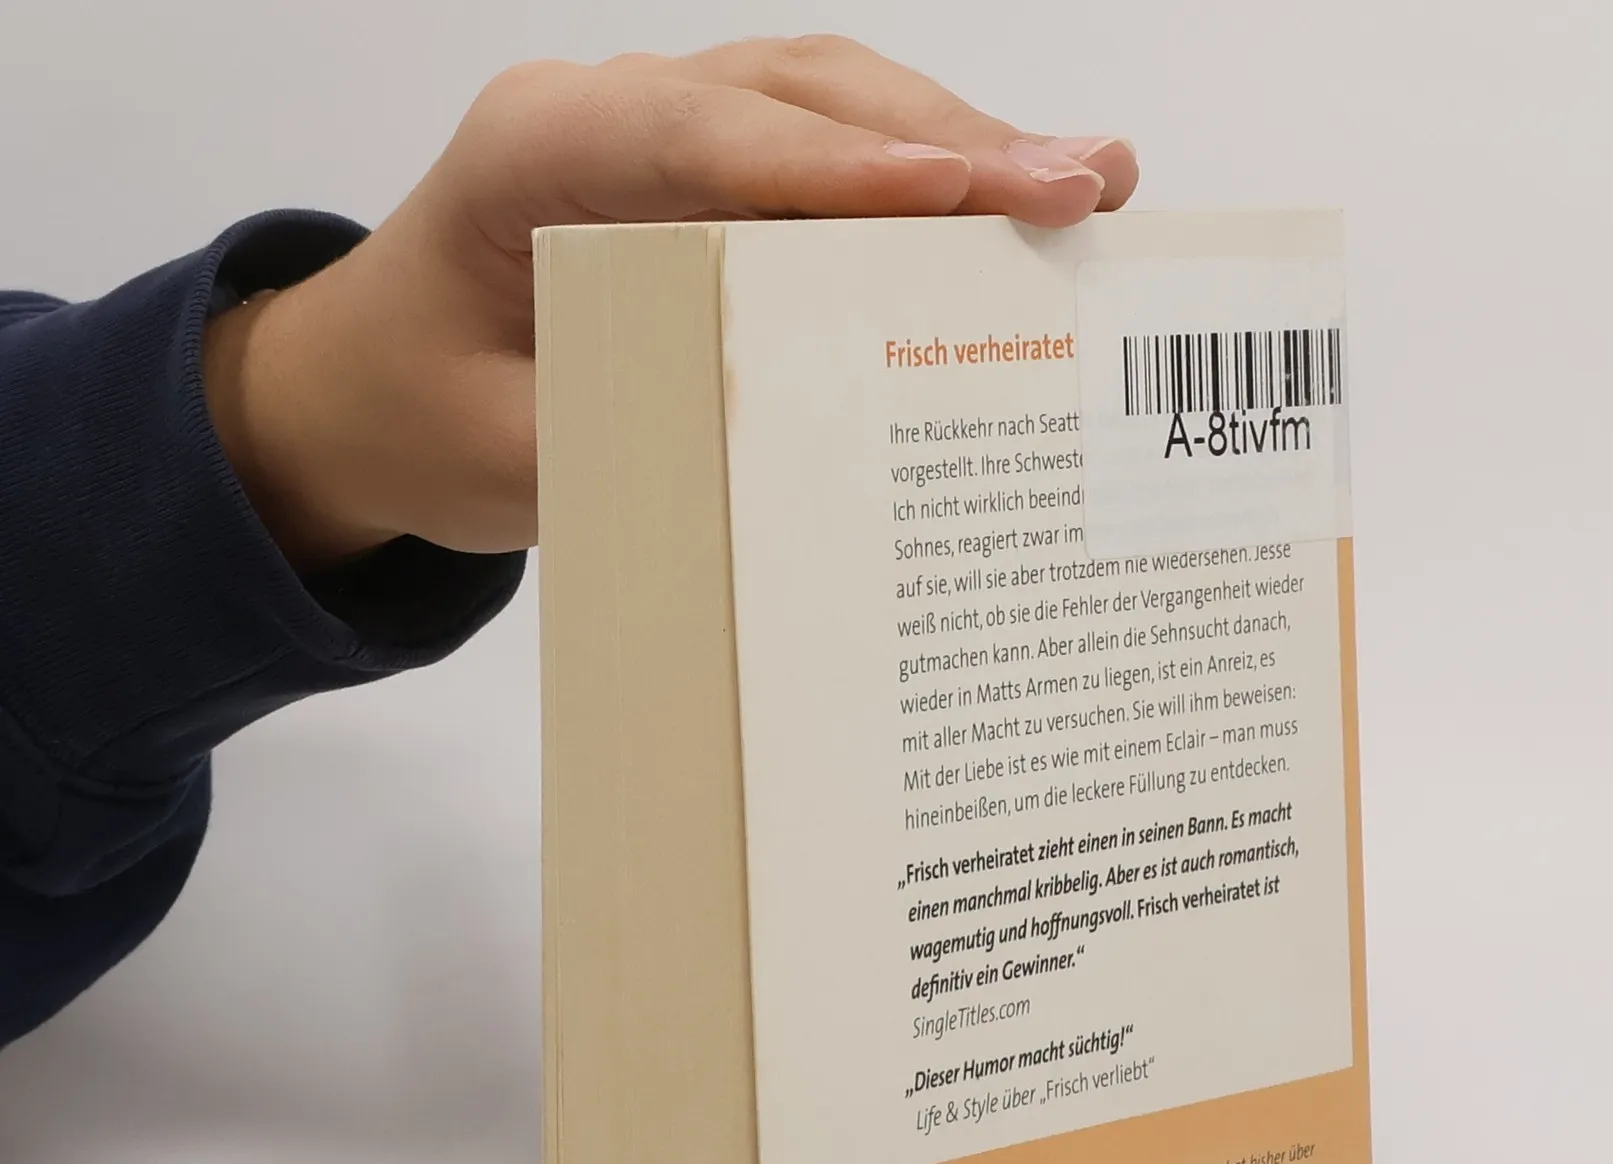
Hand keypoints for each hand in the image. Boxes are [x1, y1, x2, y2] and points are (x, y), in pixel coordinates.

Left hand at [202, 38, 1137, 571]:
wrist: (364, 390)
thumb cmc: (421, 414)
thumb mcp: (507, 459)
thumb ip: (630, 441)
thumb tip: (785, 455)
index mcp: (534, 153)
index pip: (702, 139)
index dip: (837, 165)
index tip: (961, 192)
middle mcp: (611, 115)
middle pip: (798, 97)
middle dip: (947, 143)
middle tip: (1084, 186)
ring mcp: (668, 133)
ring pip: (832, 106)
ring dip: (962, 149)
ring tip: (1090, 188)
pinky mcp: (711, 178)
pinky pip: (830, 155)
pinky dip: (928, 183)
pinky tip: (1019, 210)